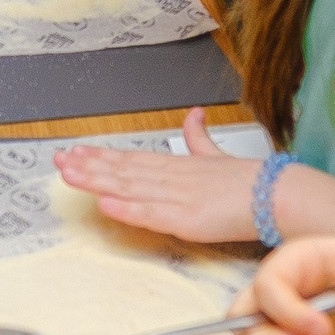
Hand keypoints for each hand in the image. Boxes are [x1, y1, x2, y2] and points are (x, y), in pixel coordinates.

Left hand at [50, 110, 258, 243]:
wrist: (277, 194)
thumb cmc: (249, 180)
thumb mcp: (218, 154)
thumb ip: (199, 138)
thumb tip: (193, 114)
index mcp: (176, 164)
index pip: (130, 158)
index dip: (100, 155)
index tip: (74, 151)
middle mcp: (170, 177)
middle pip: (122, 170)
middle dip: (87, 165)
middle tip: (57, 160)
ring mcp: (176, 197)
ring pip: (128, 187)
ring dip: (96, 181)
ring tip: (69, 175)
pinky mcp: (186, 220)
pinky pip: (151, 214)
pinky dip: (127, 209)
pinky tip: (105, 204)